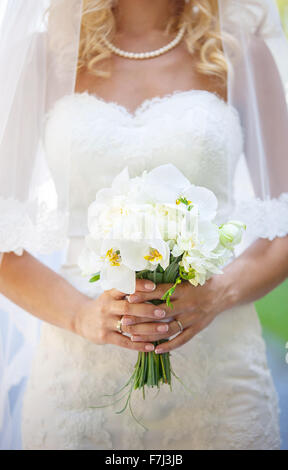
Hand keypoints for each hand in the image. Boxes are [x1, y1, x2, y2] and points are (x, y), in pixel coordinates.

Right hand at [73, 279, 176, 351]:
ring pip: (129, 326)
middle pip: (128, 308)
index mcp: (110, 293)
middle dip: (147, 310)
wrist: (81, 319)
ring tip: (165, 329)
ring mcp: (105, 322)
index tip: (154, 286)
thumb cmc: (105, 305)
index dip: (139, 286)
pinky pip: (124, 342)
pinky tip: (151, 347)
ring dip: (148, 328)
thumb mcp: (111, 294)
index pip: (124, 287)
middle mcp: (107, 306)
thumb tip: (155, 285)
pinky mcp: (104, 336)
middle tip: (163, 311)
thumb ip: (127, 290)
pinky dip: (138, 345)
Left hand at [120, 274, 234, 353]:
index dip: (144, 294)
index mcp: (183, 289)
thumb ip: (167, 281)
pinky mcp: (197, 328)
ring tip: (133, 337)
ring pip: (168, 329)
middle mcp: (187, 305)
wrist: (223, 291)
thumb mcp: (185, 277)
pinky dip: (169, 346)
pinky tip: (156, 350)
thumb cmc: (200, 282)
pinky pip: (182, 340)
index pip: (160, 292)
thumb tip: (143, 280)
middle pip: (160, 313)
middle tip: (124, 320)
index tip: (129, 297)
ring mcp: (192, 318)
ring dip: (150, 334)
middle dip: (141, 317)